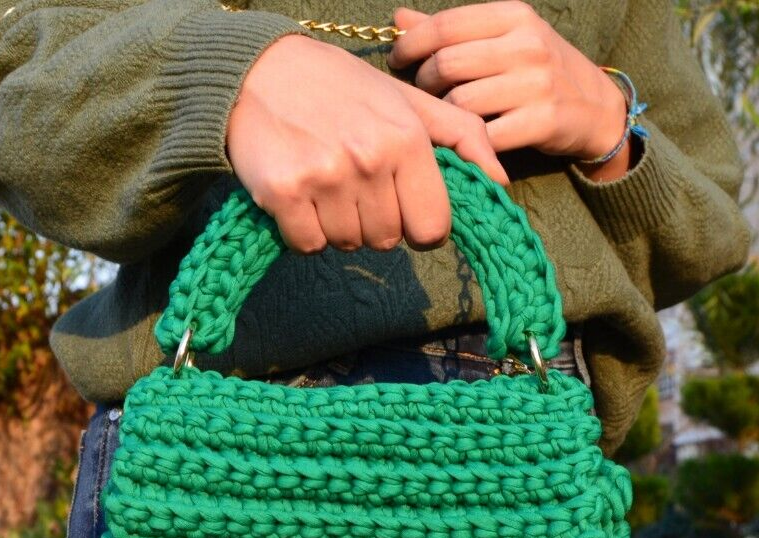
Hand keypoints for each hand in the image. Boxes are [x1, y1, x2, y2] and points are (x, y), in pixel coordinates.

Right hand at [226, 34, 509, 254]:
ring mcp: (325, 178)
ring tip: (325, 182)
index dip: (417, 224)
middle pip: (388, 240)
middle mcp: (369, 159)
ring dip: (338, 225)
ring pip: (348, 244)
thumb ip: (461, 138)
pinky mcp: (283, 193)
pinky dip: (304, 230)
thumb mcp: (407, 102)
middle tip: (352, 182)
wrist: (257, 72)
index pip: (432, 227)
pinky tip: (300, 194)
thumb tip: (501, 183)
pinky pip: (309, 245)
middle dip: (374, 221)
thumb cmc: (340, 88)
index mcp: (406, 139)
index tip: (398, 203)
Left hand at [388, 1, 628, 165]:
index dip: (412, 44)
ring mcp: (536, 84)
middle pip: (447, 64)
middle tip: (422, 96)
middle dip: (424, 84)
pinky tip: (463, 143)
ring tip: (443, 119)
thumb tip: (399, 20)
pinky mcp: (541, 121)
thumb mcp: (504, 39)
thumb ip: (453, 32)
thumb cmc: (539, 72)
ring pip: (460, 102)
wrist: (597, 108)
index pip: (446, 25)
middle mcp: (526, 45)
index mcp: (514, 16)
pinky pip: (484, 135)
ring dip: (443, 116)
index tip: (397, 60)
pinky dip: (467, 142)